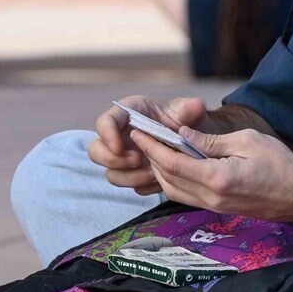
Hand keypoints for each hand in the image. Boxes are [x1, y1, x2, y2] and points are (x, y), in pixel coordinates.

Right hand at [89, 95, 211, 192]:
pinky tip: (159, 180)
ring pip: (111, 173)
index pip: (104, 123)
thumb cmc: (184, 119)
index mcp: (126, 114)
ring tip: (154, 173)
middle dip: (114, 160)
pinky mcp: (133, 174)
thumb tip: (196, 105)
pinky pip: (129, 185)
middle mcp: (118, 136)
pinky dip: (143, 185)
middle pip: (96, 151)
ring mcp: (123, 158)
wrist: (192, 138)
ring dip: (130, 177)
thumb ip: (189, 109)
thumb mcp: (188, 111)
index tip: (119, 147)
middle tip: (138, 160)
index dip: (106, 135)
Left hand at [131, 125, 292, 222]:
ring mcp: (214, 207)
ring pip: (173, 190)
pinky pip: (187, 196)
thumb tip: (181, 134)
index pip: (171, 162)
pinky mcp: (219, 210)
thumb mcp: (246, 141)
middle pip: (167, 178)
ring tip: (155, 149)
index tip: (138, 131)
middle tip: (142, 137)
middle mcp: (211, 197)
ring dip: (160, 171)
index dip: (151, 146)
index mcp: (216, 178)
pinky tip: (174, 166)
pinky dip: (174, 181)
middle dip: (151, 157)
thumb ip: (210, 140)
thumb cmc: (281, 164)